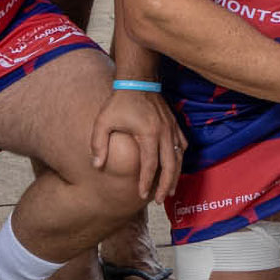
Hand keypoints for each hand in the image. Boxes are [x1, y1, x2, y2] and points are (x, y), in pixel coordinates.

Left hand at [91, 87, 184, 202]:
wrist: (138, 79)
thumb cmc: (120, 100)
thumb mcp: (103, 121)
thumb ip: (98, 144)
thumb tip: (97, 165)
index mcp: (148, 134)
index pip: (150, 165)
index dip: (146, 182)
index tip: (142, 195)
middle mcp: (164, 132)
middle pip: (169, 165)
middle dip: (165, 185)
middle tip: (158, 200)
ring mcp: (171, 127)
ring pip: (179, 157)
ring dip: (175, 175)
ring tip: (169, 190)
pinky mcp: (174, 123)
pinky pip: (182, 144)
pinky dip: (180, 158)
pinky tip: (176, 166)